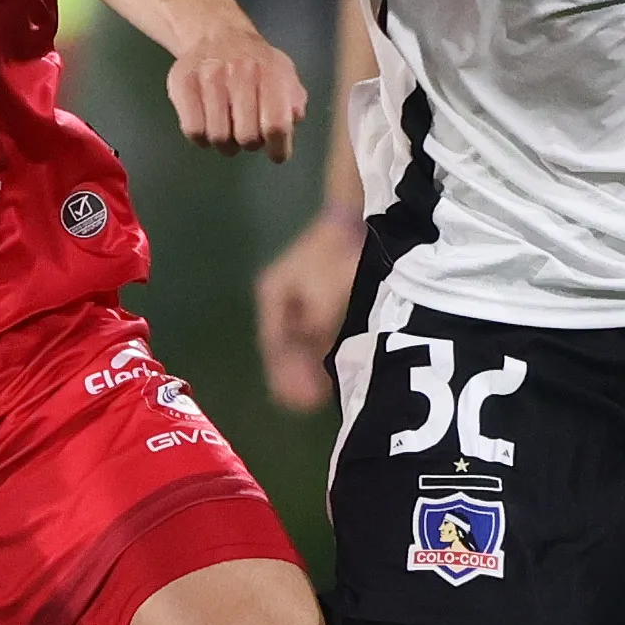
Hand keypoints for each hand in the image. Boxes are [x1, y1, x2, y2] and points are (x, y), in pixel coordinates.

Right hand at [168, 21, 306, 159]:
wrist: (217, 34)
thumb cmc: (256, 64)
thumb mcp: (284, 74)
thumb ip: (294, 100)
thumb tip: (292, 119)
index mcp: (270, 72)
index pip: (276, 125)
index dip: (278, 147)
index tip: (276, 154)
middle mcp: (240, 71)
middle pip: (247, 137)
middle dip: (251, 143)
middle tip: (248, 132)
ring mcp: (209, 77)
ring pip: (218, 138)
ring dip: (226, 143)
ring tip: (228, 127)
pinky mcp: (182, 83)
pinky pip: (193, 131)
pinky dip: (202, 137)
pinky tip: (209, 124)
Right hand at [254, 209, 363, 410]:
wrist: (352, 219)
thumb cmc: (334, 255)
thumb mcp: (323, 294)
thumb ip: (313, 328)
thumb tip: (310, 356)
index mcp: (271, 297)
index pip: (271, 345)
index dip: (282, 375)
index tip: (296, 401)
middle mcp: (278, 300)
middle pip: (280, 346)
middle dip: (291, 376)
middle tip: (306, 405)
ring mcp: (295, 297)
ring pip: (295, 341)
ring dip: (303, 367)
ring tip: (316, 395)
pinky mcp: (315, 296)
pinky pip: (311, 332)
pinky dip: (317, 351)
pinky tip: (329, 367)